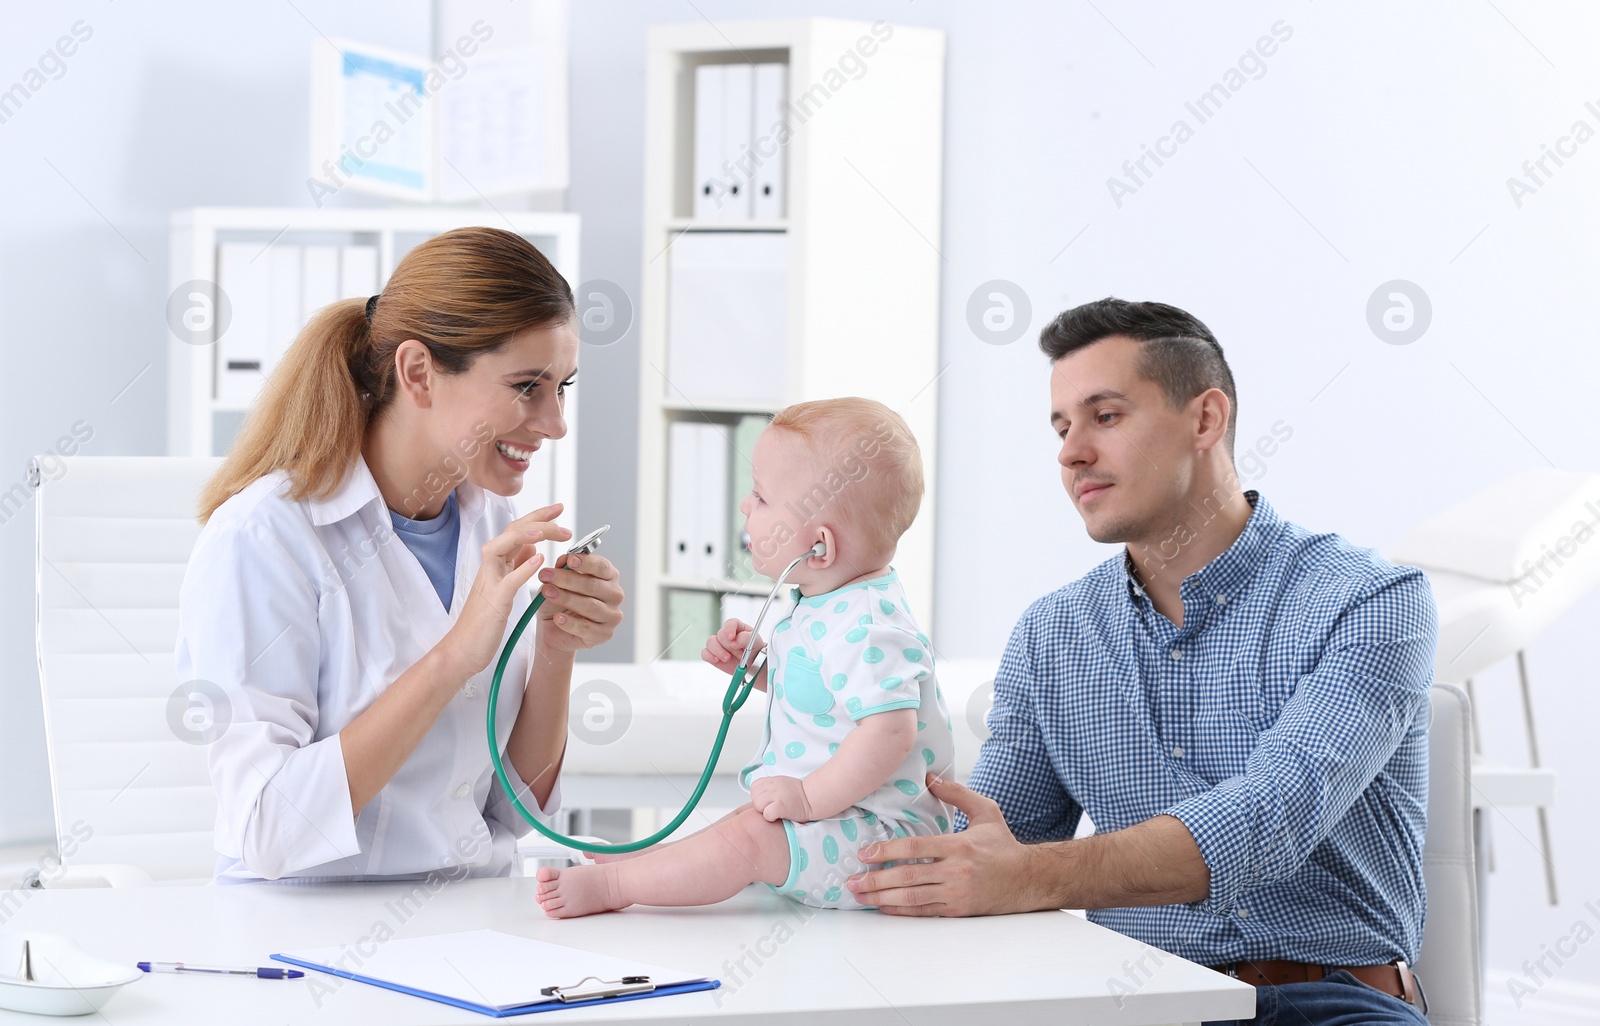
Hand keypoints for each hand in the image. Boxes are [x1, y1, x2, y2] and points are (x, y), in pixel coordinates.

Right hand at [442, 505, 569, 675]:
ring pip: (503, 547)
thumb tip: (532, 547)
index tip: (558, 508)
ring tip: (548, 530)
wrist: (463, 648)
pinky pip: (507, 580)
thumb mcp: (503, 587)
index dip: (538, 517)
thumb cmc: (484, 621)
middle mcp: (491, 567)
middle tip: (561, 513)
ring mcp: (489, 582)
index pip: (518, 530)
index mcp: (497, 563)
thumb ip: (515, 566)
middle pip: (512, 531)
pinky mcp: (493, 601)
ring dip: (526, 535)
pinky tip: (538, 559)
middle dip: (537, 519)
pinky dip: (522, 568)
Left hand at [534, 548, 624, 655]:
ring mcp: (612, 615)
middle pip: (594, 585)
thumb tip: (564, 559)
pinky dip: (570, 622)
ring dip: (566, 598)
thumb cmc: (560, 601)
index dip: (586, 562)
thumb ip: (563, 568)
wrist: (554, 629)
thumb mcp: (557, 581)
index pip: (602, 566)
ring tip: (547, 593)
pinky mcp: (605, 634)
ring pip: (590, 606)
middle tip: (546, 575)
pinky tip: (558, 618)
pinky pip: (586, 628)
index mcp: (609, 576)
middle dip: (568, 579)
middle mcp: (615, 595)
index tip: (570, 560)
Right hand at [702, 618, 765, 686]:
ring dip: (719, 651)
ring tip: (728, 658)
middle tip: (740, 654)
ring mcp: (718, 644)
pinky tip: (717, 660)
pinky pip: (705, 653)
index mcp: (737, 627)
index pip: (730, 623)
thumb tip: (734, 641)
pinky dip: (710, 656)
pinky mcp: (713, 655)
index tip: (732, 637)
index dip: (729, 629)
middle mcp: (726, 634)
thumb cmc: (754, 650)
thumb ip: (745, 638)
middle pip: (720, 635)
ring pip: (710, 642)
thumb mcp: (756, 642)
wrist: (752, 665)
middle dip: (729, 646)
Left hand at [750, 775, 812, 822]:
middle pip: (755, 797)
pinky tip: (779, 816)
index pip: (754, 787)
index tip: (769, 800)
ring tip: (776, 811)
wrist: (812, 798)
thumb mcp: (781, 783)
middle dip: (761, 805)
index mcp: (772, 780)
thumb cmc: (798, 794)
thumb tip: (757, 794)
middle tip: (773, 806)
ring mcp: (777, 795)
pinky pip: (766, 814)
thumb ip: (768, 787)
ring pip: (758, 805)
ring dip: (765, 811)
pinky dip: (771, 817)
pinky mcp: (781, 806)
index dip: (759, 796)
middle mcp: (773, 786)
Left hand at [846, 774, 1044, 915]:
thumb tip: (931, 777)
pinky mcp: (958, 910)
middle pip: (908, 876)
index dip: (887, 851)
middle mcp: (956, 871)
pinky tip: (884, 907)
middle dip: (876, 879)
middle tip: (852, 880)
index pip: (916, 848)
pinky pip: (924, 912)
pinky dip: (901, 911)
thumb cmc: (1004, 846)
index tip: (865, 854)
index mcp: (959, 846)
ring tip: (860, 895)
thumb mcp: (986, 811)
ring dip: (882, 897)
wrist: (1028, 879)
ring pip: (912, 897)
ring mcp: (956, 893)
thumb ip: (957, 794)